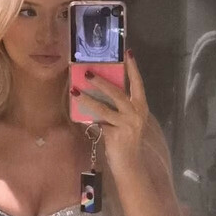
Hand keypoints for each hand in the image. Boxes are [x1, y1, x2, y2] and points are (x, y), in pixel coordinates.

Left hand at [72, 50, 148, 168]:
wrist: (129, 163)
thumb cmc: (127, 140)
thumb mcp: (128, 120)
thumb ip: (119, 107)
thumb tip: (100, 90)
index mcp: (141, 107)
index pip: (138, 84)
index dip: (133, 68)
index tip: (128, 53)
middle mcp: (136, 114)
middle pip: (118, 93)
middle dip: (102, 82)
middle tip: (88, 72)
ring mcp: (126, 125)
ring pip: (104, 108)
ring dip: (88, 98)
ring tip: (75, 90)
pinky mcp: (114, 135)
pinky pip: (97, 122)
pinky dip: (86, 118)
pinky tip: (76, 114)